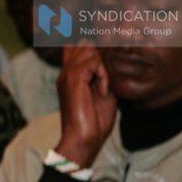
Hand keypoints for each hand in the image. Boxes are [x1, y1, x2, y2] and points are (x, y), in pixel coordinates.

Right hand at [55, 42, 116, 166]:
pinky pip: (94, 61)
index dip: (92, 47)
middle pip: (83, 42)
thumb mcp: (104, 92)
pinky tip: (103, 91)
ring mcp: (68, 74)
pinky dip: (104, 74)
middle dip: (101, 53)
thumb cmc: (95, 121)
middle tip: (110, 76)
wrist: (83, 138)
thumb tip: (115, 60)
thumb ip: (105, 75)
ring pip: (89, 48)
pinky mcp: (73, 78)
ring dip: (103, 64)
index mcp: (71, 76)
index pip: (76, 46)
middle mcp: (66, 72)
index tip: (109, 59)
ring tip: (106, 84)